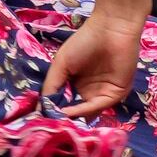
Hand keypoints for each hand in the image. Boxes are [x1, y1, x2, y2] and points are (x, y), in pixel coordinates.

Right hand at [43, 1, 146, 118]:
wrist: (111, 29)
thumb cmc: (84, 42)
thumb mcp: (61, 63)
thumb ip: (51, 85)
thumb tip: (42, 107)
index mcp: (76, 84)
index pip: (64, 103)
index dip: (53, 110)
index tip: (41, 119)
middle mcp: (89, 92)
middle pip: (75, 112)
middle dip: (63, 119)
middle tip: (49, 126)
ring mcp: (102, 94)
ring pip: (86, 113)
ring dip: (73, 118)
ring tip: (58, 122)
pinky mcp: (115, 94)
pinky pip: (97, 106)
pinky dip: (83, 111)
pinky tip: (69, 112)